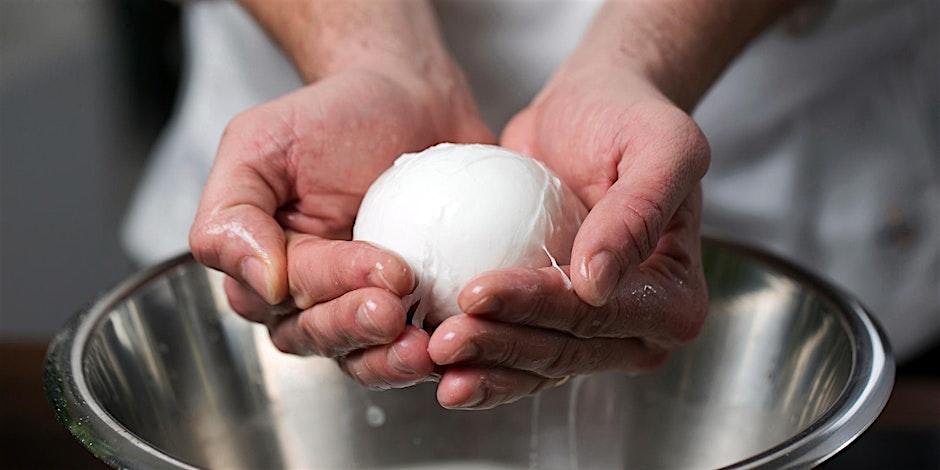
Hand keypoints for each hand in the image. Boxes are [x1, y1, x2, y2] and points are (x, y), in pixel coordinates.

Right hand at [190, 63, 492, 388]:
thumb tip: (260, 283)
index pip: (287, 293)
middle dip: (358, 327)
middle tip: (397, 307)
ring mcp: (364, 307)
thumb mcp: (260, 143)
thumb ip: (232, 212)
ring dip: (390, 359)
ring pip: (362, 356)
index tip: (384, 267)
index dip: (332, 285)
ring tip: (426, 344)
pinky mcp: (416, 312)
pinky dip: (435, 353)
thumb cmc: (332, 116)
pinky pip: (416, 347)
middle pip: (319, 335)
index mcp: (267, 264)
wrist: (411, 99)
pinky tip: (459, 340)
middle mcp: (311, 297)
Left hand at [428, 62, 709, 409]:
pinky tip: (434, 357)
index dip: (534, 308)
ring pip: (534, 365)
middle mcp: (638, 328)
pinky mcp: (551, 320)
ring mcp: (594, 332)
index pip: (596, 315)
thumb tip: (596, 285)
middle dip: (499, 349)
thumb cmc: (630, 117)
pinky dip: (478, 360)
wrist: (591, 106)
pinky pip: (515, 354)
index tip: (476, 291)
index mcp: (674, 300)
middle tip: (442, 340)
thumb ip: (638, 212)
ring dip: (483, 366)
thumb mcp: (660, 146)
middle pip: (563, 351)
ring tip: (433, 354)